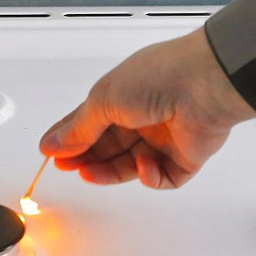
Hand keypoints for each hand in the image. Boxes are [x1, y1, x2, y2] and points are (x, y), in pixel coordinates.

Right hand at [39, 27, 255, 188]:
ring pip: (131, 165)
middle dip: (87, 157)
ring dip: (110, 171)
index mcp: (124, 95)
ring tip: (90, 173)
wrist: (205, 85)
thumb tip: (53, 143)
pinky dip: (150, 176)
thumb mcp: (104, 100)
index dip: (70, 138)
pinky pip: (162, 177)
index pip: (91, 122)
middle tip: (68, 166)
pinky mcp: (185, 158)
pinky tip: (145, 164)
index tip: (51, 152)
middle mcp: (144, 116)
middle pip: (109, 147)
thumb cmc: (157, 78)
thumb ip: (78, 128)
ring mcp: (165, 138)